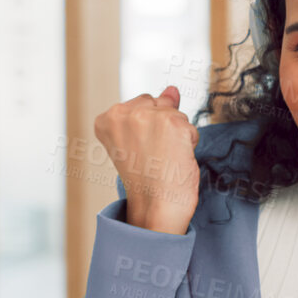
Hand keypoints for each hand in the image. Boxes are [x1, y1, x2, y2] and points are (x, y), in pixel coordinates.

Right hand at [93, 85, 200, 234]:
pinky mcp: (173, 124)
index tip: (141, 150)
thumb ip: (153, 109)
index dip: (146, 129)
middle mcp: (124, 112)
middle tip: (153, 155)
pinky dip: (189, 144)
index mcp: (107, 118)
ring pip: (176, 114)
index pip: (141, 103)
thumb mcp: (138, 141)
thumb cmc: (145, 181)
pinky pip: (190, 127)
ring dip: (177, 136)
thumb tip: (172, 90)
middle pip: (158, 103)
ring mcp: (149, 117)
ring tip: (164, 159)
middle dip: (162, 126)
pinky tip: (176, 159)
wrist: (155, 207)